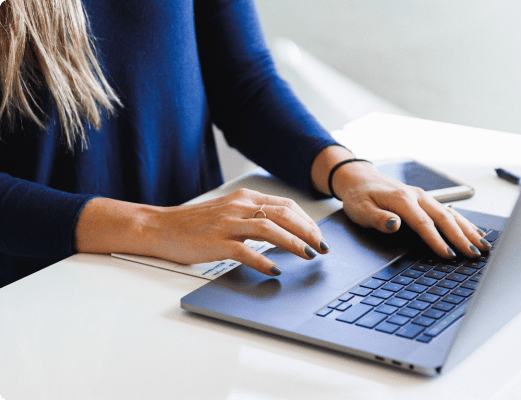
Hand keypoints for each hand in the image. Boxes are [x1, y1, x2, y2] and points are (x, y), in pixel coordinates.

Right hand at [75, 189, 329, 275]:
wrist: (161, 226)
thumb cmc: (195, 223)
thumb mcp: (228, 211)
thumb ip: (252, 216)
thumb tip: (282, 230)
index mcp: (244, 198)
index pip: (285, 205)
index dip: (306, 220)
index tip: (318, 235)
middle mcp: (239, 207)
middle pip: (283, 214)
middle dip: (308, 231)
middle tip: (321, 247)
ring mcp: (227, 224)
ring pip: (270, 229)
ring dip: (294, 243)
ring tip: (308, 255)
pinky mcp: (216, 242)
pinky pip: (246, 251)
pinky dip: (264, 261)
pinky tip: (275, 270)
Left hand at [331, 160, 490, 257]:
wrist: (359, 178)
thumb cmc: (359, 196)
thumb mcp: (361, 210)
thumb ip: (379, 219)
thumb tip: (395, 225)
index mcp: (402, 199)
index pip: (424, 223)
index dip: (437, 240)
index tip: (449, 255)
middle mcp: (417, 196)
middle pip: (444, 218)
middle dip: (461, 237)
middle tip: (475, 254)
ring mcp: (423, 197)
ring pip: (450, 214)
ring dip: (468, 230)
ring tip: (483, 245)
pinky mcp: (424, 199)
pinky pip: (448, 210)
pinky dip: (463, 222)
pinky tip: (473, 232)